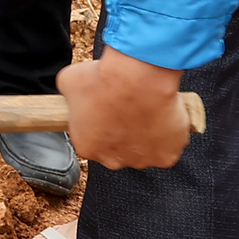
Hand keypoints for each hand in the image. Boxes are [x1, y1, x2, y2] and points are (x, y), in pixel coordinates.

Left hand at [58, 48, 190, 169]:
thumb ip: (70, 97)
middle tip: (128, 109)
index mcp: (87, 147)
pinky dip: (169, 133)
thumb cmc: (102, 78)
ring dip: (146, 134)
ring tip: (146, 109)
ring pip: (144, 149)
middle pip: (118, 150)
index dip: (100, 123)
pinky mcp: (167, 157)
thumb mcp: (69, 82)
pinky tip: (163, 114)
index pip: (91, 141)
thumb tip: (73, 95)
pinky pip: (168, 146)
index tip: (107, 110)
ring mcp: (142, 161)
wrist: (136, 78)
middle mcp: (113, 161)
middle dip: (123, 133)